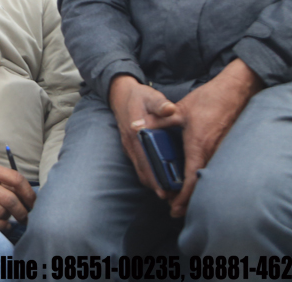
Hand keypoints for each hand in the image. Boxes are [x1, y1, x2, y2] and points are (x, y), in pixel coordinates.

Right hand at [0, 162, 34, 232]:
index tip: (33, 202)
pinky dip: (2, 225)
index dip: (28, 193)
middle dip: (22, 211)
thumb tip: (27, 196)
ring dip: (10, 217)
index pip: (16, 179)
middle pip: (10, 199)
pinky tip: (5, 225)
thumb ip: (4, 180)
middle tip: (27, 217)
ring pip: (1, 211)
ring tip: (11, 217)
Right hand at [107, 74, 179, 197]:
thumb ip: (160, 104)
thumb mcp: (151, 97)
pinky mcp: (130, 146)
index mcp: (135, 131)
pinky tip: (159, 179)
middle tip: (171, 197)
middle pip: (142, 169)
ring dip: (152, 181)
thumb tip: (169, 109)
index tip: (165, 189)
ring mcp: (128, 145)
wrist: (120, 94)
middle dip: (155, 185)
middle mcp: (130, 142)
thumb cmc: (140, 96)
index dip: (155, 176)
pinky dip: (148, 174)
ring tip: (167, 192)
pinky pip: (138, 164)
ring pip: (139, 169)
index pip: (145, 159)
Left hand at [167, 59, 262, 217]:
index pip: (191, 179)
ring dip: (195, 191)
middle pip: (201, 185)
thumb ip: (158, 121)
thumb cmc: (208, 100)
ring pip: (209, 178)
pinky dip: (203, 179)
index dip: (183, 196)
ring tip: (181, 200)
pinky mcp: (226, 147)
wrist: (235, 92)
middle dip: (188, 200)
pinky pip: (214, 169)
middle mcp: (213, 152)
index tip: (174, 208)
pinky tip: (195, 180)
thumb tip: (138, 128)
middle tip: (175, 210)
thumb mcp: (179, 110)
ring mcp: (222, 151)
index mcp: (199, 145)